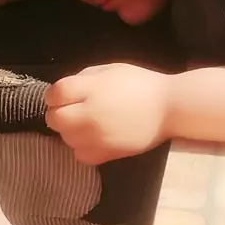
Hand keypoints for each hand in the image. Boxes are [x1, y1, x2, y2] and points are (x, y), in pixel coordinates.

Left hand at [45, 63, 170, 164]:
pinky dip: (82, 148)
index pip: (54, 95)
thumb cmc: (141, 84)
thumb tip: (65, 92)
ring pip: (66, 139)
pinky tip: (94, 139)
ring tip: (87, 125)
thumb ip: (84, 78)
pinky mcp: (106, 154)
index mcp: (91, 89)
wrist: (170, 108)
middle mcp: (89, 114)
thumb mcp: (111, 69)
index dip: (55, 95)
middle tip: (73, 111)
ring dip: (70, 131)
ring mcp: (97, 137)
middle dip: (59, 114)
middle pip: (54, 119)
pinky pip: (80, 155)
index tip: (64, 96)